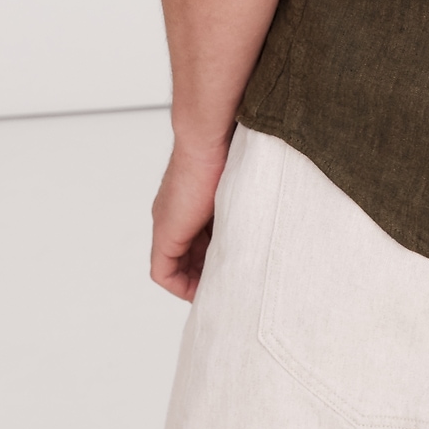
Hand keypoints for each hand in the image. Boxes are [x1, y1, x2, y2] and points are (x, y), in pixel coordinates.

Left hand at [151, 138, 230, 299]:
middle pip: (185, 255)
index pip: (196, 237)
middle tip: (228, 283)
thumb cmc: (227, 148)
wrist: (207, 138)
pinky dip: (182, 285)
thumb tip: (263, 211)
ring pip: (177, 265)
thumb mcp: (236, 183)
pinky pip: (165, 273)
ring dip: (197, 280)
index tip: (230, 264)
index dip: (211, 255)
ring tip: (220, 288)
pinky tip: (203, 290)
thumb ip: (239, 200)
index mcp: (188, 200)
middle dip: (206, 272)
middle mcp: (173, 214)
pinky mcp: (165, 234)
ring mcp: (166, 224)